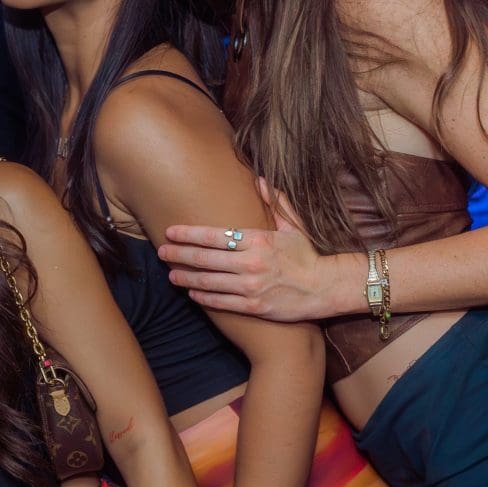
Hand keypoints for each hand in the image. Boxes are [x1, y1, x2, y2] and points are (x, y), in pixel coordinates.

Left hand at [158, 181, 328, 321]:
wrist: (326, 287)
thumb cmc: (308, 255)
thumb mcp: (293, 225)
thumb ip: (275, 201)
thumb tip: (259, 180)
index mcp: (258, 240)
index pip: (215, 235)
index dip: (189, 234)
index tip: (171, 231)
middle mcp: (251, 263)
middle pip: (205, 258)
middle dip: (180, 254)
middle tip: (162, 251)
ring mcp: (251, 286)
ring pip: (209, 282)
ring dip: (186, 278)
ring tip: (171, 275)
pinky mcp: (254, 306)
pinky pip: (222, 302)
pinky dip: (204, 297)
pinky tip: (192, 293)